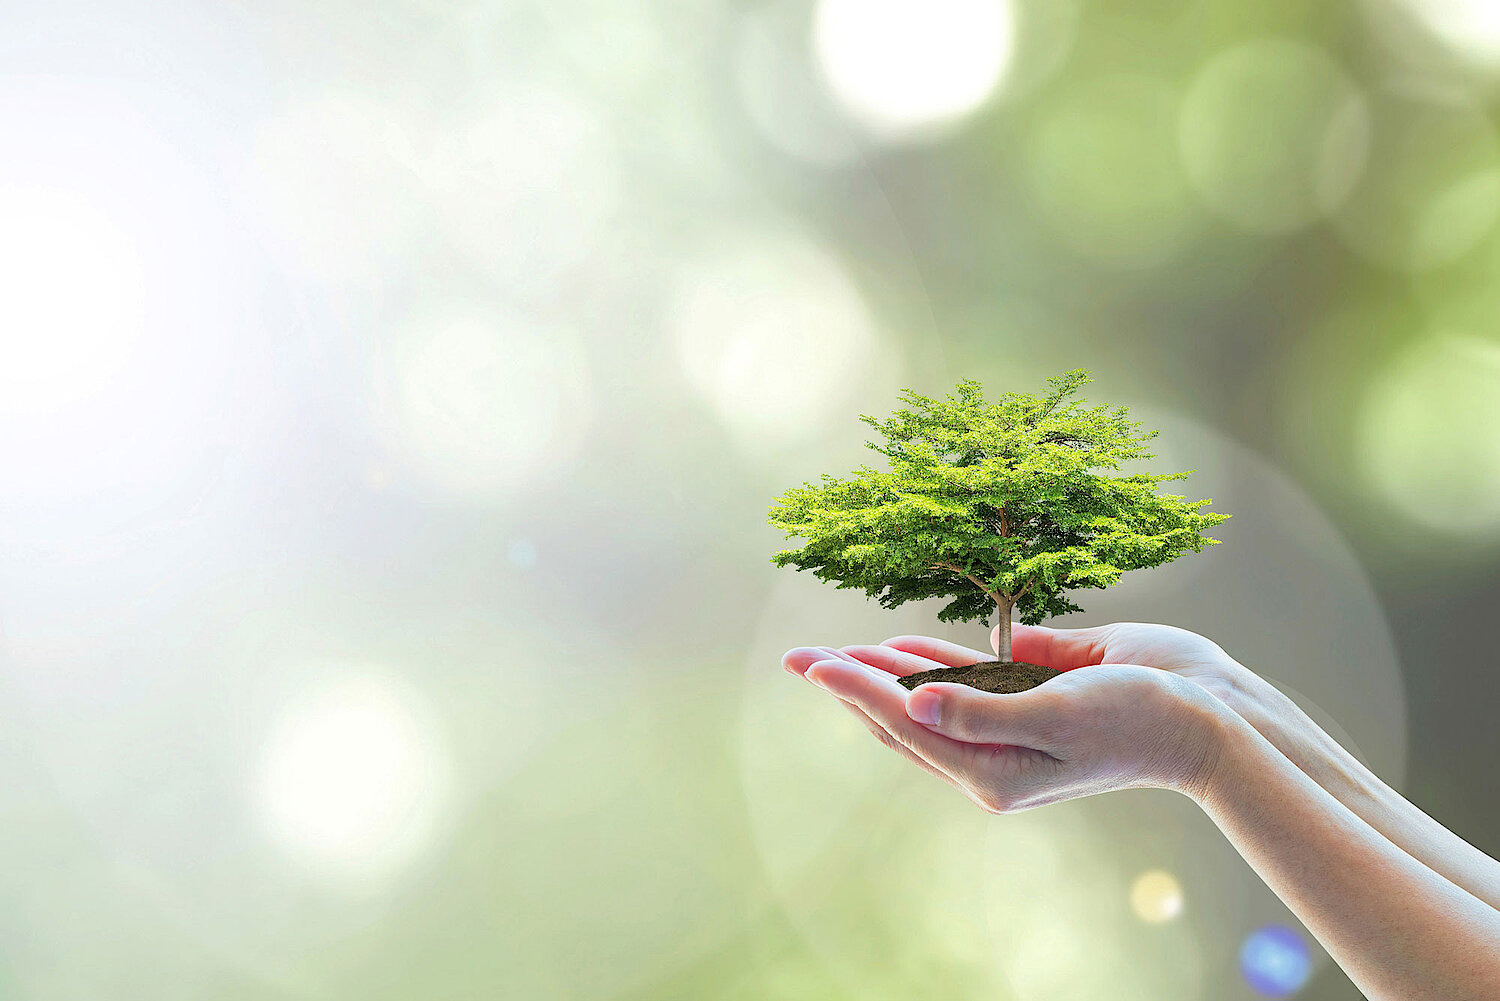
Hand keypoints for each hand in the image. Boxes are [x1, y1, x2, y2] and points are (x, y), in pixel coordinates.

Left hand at [782, 644, 1228, 811]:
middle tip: (800, 658)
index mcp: (992, 770)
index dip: (854, 689)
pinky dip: (933, 662)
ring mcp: (1010, 722)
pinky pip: (968, 678)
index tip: (812, 661)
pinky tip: (903, 647)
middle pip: (903, 716)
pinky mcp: (1032, 692)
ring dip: (885, 671)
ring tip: (838, 650)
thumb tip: (915, 704)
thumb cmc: (1138, 720)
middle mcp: (993, 751)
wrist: (1209, 716)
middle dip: (851, 683)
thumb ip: (984, 712)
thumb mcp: (1057, 718)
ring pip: (930, 696)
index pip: (905, 723)